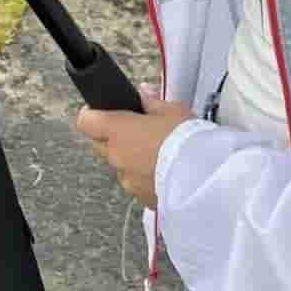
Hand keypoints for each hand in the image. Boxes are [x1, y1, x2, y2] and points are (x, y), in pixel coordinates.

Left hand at [76, 91, 195, 206]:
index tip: (102, 110)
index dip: (92, 114)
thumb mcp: (174, 111)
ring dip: (129, 158)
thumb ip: (152, 102)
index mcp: (118, 131)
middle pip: (99, 144)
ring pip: (118, 165)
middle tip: (134, 130)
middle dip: (111, 137)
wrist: (204, 178)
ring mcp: (126, 179)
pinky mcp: (140, 197)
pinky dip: (142, 176)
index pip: (86, 121)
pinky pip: (134, 183)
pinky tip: (162, 171)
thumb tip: (143, 94)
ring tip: (155, 153)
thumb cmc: (187, 141)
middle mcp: (116, 157)